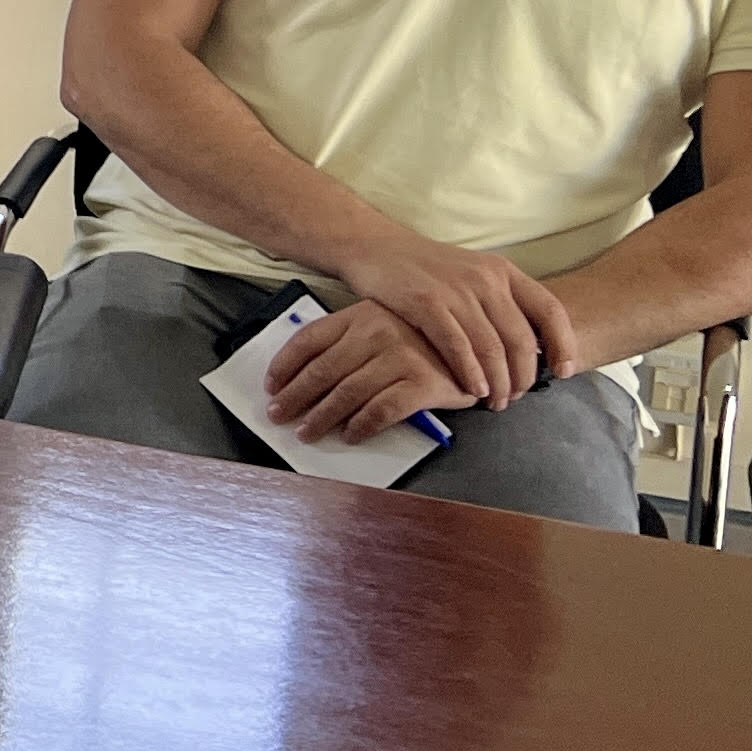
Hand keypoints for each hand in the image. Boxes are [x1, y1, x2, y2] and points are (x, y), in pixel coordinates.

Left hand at [265, 298, 474, 444]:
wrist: (481, 344)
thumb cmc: (425, 338)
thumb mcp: (382, 324)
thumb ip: (349, 340)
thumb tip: (303, 375)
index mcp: (360, 315)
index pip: (308, 340)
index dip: (284, 366)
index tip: (270, 386)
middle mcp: (376, 332)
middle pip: (322, 370)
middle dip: (295, 397)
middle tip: (278, 416)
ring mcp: (400, 357)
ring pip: (347, 393)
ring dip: (322, 417)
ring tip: (307, 432)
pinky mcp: (423, 383)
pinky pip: (382, 410)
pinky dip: (361, 426)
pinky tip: (350, 435)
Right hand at [324, 231, 579, 407]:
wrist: (375, 246)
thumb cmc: (426, 270)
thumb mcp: (471, 275)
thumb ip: (499, 305)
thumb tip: (530, 351)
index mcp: (503, 271)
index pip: (550, 310)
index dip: (564, 344)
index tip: (564, 373)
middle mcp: (485, 278)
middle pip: (520, 339)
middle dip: (523, 377)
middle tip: (515, 398)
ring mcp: (455, 289)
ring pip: (491, 348)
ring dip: (498, 383)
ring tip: (495, 403)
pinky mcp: (425, 301)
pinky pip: (457, 346)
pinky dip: (469, 372)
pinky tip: (473, 390)